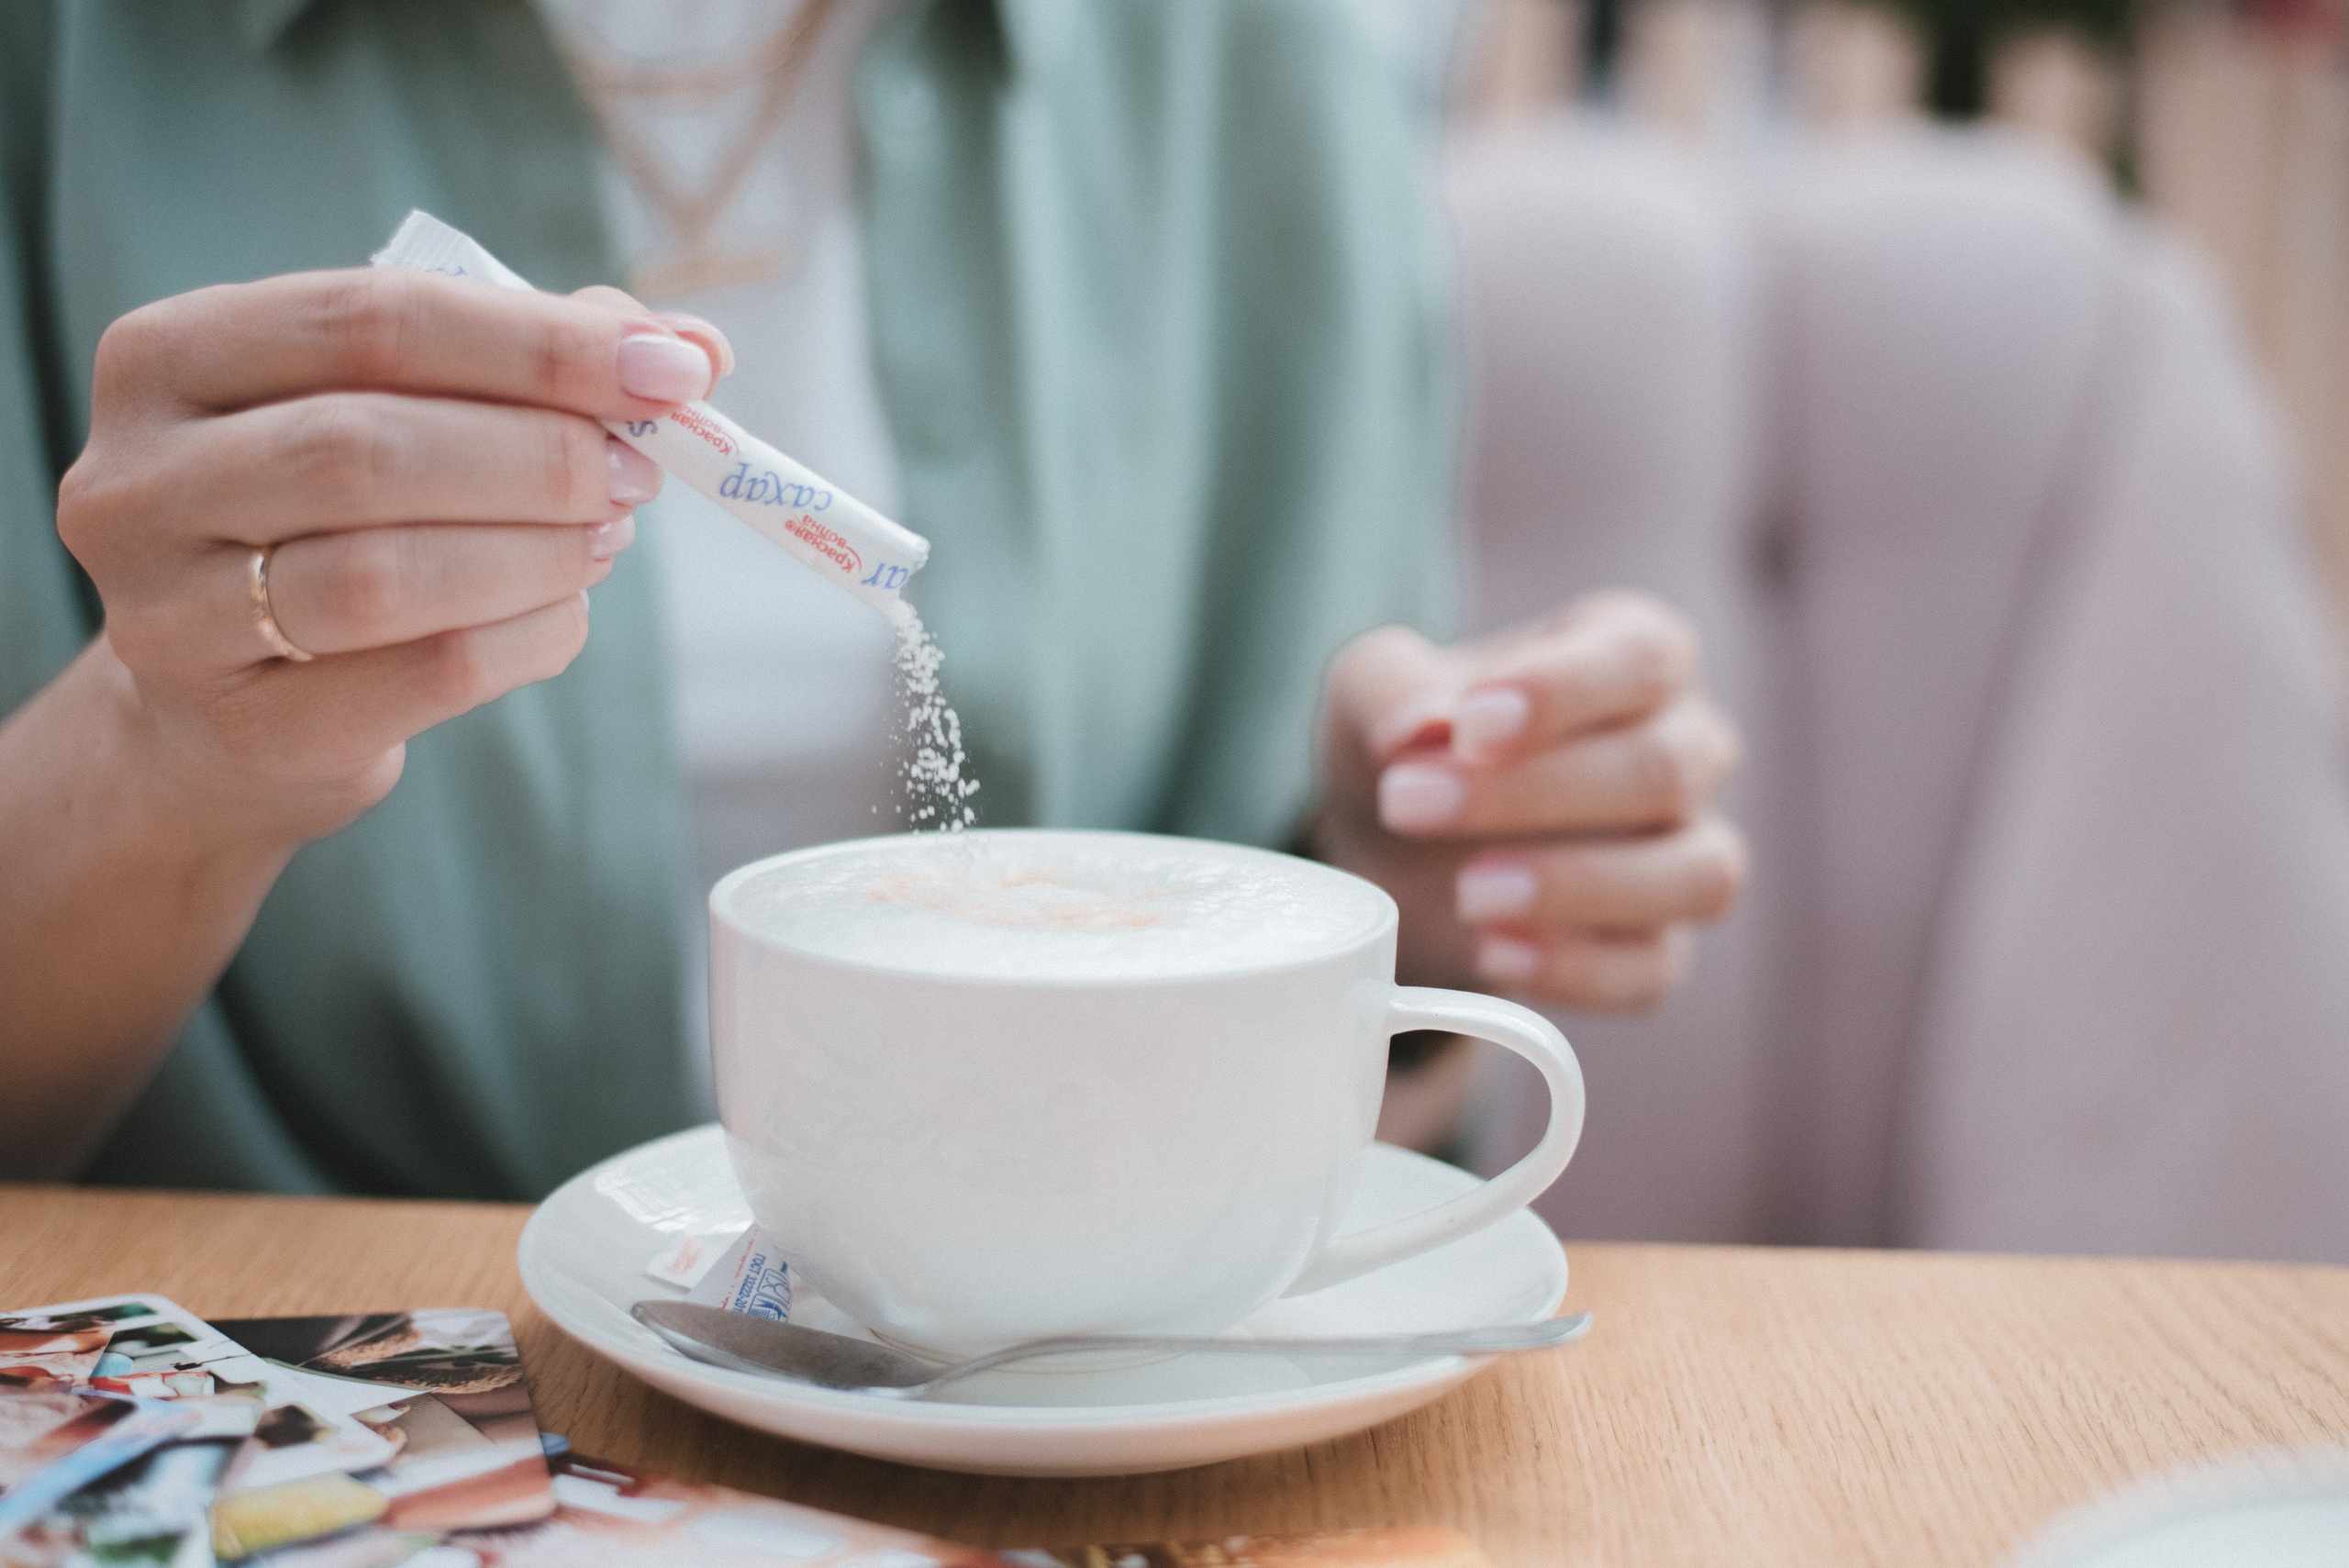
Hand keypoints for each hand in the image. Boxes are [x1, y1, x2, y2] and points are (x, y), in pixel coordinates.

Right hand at [57, 270, 730, 845]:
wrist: (233, 700)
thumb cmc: (333, 516)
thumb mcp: (401, 409)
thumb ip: (536, 360)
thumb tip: (696, 347)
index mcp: (168, 355)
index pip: (371, 319)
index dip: (538, 342)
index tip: (672, 367)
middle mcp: (137, 480)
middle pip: (368, 447)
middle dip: (539, 454)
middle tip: (638, 468)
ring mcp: (169, 615)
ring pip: (388, 575)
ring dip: (538, 551)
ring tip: (606, 537)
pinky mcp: (245, 726)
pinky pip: (426, 673)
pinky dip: (530, 636)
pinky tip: (564, 612)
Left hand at [1313, 592, 1745, 1010]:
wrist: (1397, 853)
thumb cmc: (1411, 746)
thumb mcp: (1373, 690)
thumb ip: (1391, 688)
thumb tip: (1421, 728)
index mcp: (1637, 655)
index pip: (1644, 659)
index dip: (1564, 692)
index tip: (1470, 726)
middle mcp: (1688, 749)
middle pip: (1662, 769)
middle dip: (1532, 794)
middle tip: (1411, 806)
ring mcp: (1689, 853)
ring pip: (1696, 874)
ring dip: (1579, 886)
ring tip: (1469, 895)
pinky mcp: (1661, 948)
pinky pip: (1654, 968)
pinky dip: (1576, 969)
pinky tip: (1494, 954)